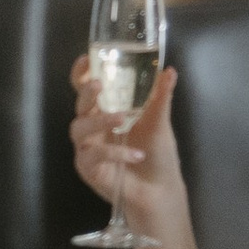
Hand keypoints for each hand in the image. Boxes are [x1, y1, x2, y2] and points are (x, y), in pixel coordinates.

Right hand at [69, 53, 184, 231]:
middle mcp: (94, 127)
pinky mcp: (88, 169)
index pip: (87, 89)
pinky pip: (92, 156)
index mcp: (107, 110)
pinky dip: (114, 153)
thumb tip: (169, 71)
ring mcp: (88, 148)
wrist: (160, 189)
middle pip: (80, 106)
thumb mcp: (160, 122)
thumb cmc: (157, 153)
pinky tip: (135, 154)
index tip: (85, 59)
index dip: (81, 74)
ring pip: (79, 128)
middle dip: (86, 93)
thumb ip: (161, 97)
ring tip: (122, 118)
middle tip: (98, 85)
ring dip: (99, 120)